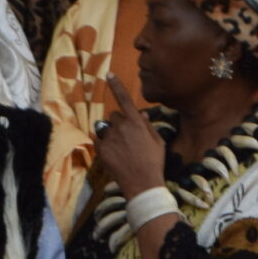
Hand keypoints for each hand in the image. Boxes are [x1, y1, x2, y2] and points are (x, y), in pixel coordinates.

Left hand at [96, 74, 168, 197]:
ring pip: (106, 129)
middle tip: (129, 140)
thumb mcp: (157, 141)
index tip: (109, 75)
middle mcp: (120, 127)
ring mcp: (109, 138)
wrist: (142, 184)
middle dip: (120, 124)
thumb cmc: (154, 162)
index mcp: (136, 122)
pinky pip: (99, 141)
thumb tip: (140, 114)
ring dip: (112, 135)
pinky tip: (115, 156)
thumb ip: (147, 125)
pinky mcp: (101, 150)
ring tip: (122, 150)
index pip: (124, 99)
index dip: (116, 85)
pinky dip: (105, 146)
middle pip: (115, 117)